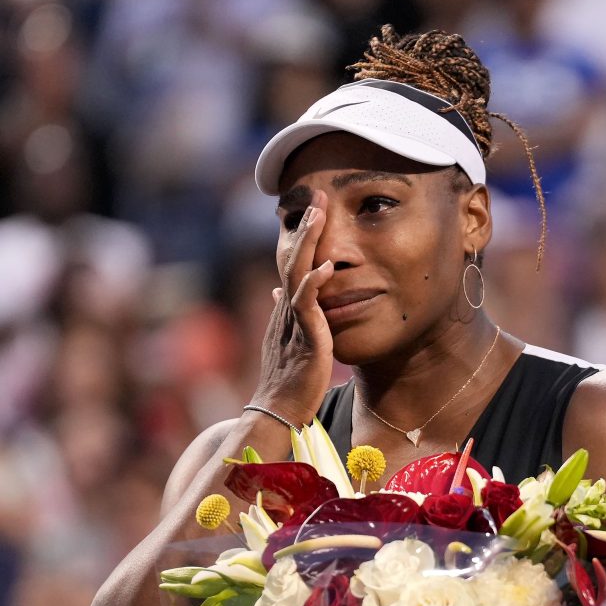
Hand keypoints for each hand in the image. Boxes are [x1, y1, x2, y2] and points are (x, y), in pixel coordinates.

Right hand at [250, 190, 334, 423]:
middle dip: (305, 226)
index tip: (313, 207)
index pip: (291, 262)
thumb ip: (287, 314)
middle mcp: (286, 310)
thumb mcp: (287, 339)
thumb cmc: (287, 380)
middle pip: (291, 258)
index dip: (301, 235)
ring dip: (309, 241)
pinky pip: (307, 306)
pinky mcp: (305, 339)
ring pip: (296, 272)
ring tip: (319, 213)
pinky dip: (316, 284)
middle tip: (318, 194)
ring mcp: (293, 323)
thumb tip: (277, 290)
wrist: (278, 411)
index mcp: (286, 309)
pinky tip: (329, 266)